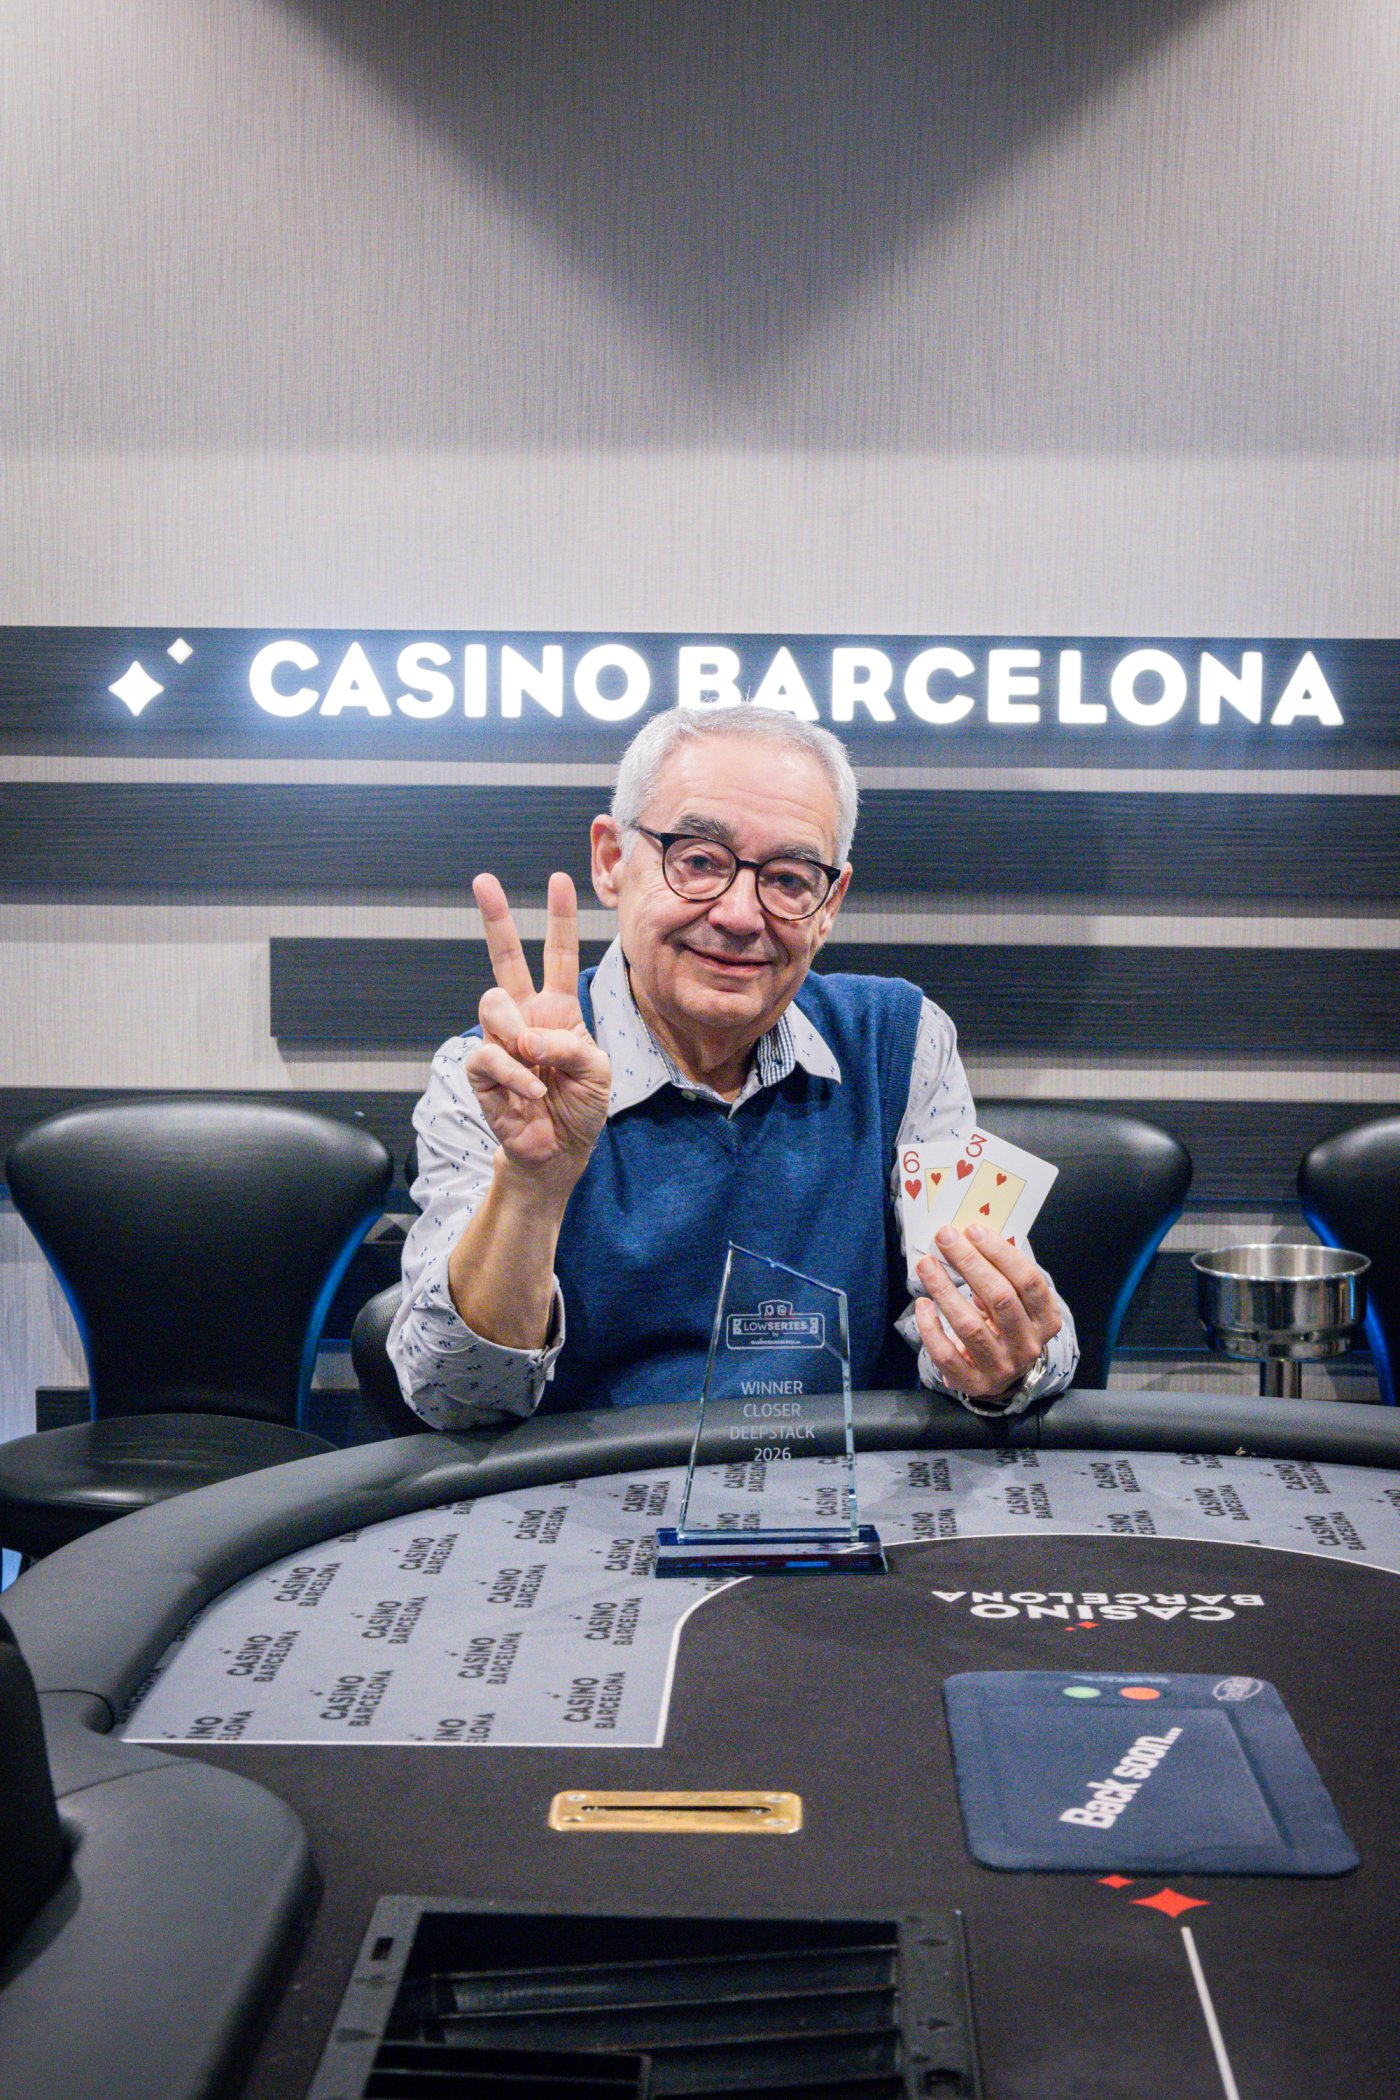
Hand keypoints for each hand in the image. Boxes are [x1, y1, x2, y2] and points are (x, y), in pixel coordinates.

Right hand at [465, 871, 611, 1193]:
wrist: (557, 1151)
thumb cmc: (579, 1107)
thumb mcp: (596, 1071)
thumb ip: (570, 1046)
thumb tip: (529, 1040)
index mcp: (557, 1009)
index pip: (557, 954)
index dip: (559, 919)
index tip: (559, 880)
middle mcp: (525, 1017)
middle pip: (505, 958)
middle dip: (495, 918)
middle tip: (483, 881)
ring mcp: (501, 1040)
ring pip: (493, 1004)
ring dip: (519, 1036)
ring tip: (537, 1067)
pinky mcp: (481, 1069)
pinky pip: (489, 1054)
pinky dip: (515, 1074)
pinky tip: (531, 1092)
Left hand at [913, 1224, 1061, 1400]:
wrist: (1001, 1374)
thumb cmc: (1005, 1325)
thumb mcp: (1016, 1302)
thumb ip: (1002, 1274)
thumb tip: (968, 1238)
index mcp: (1046, 1320)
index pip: (1028, 1281)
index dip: (1001, 1253)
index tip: (973, 1230)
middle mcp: (1028, 1345)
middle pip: (1000, 1298)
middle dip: (969, 1262)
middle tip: (945, 1237)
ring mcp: (1001, 1367)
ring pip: (970, 1326)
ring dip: (944, 1290)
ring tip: (926, 1265)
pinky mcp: (973, 1382)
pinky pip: (947, 1354)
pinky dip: (931, 1328)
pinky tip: (922, 1304)